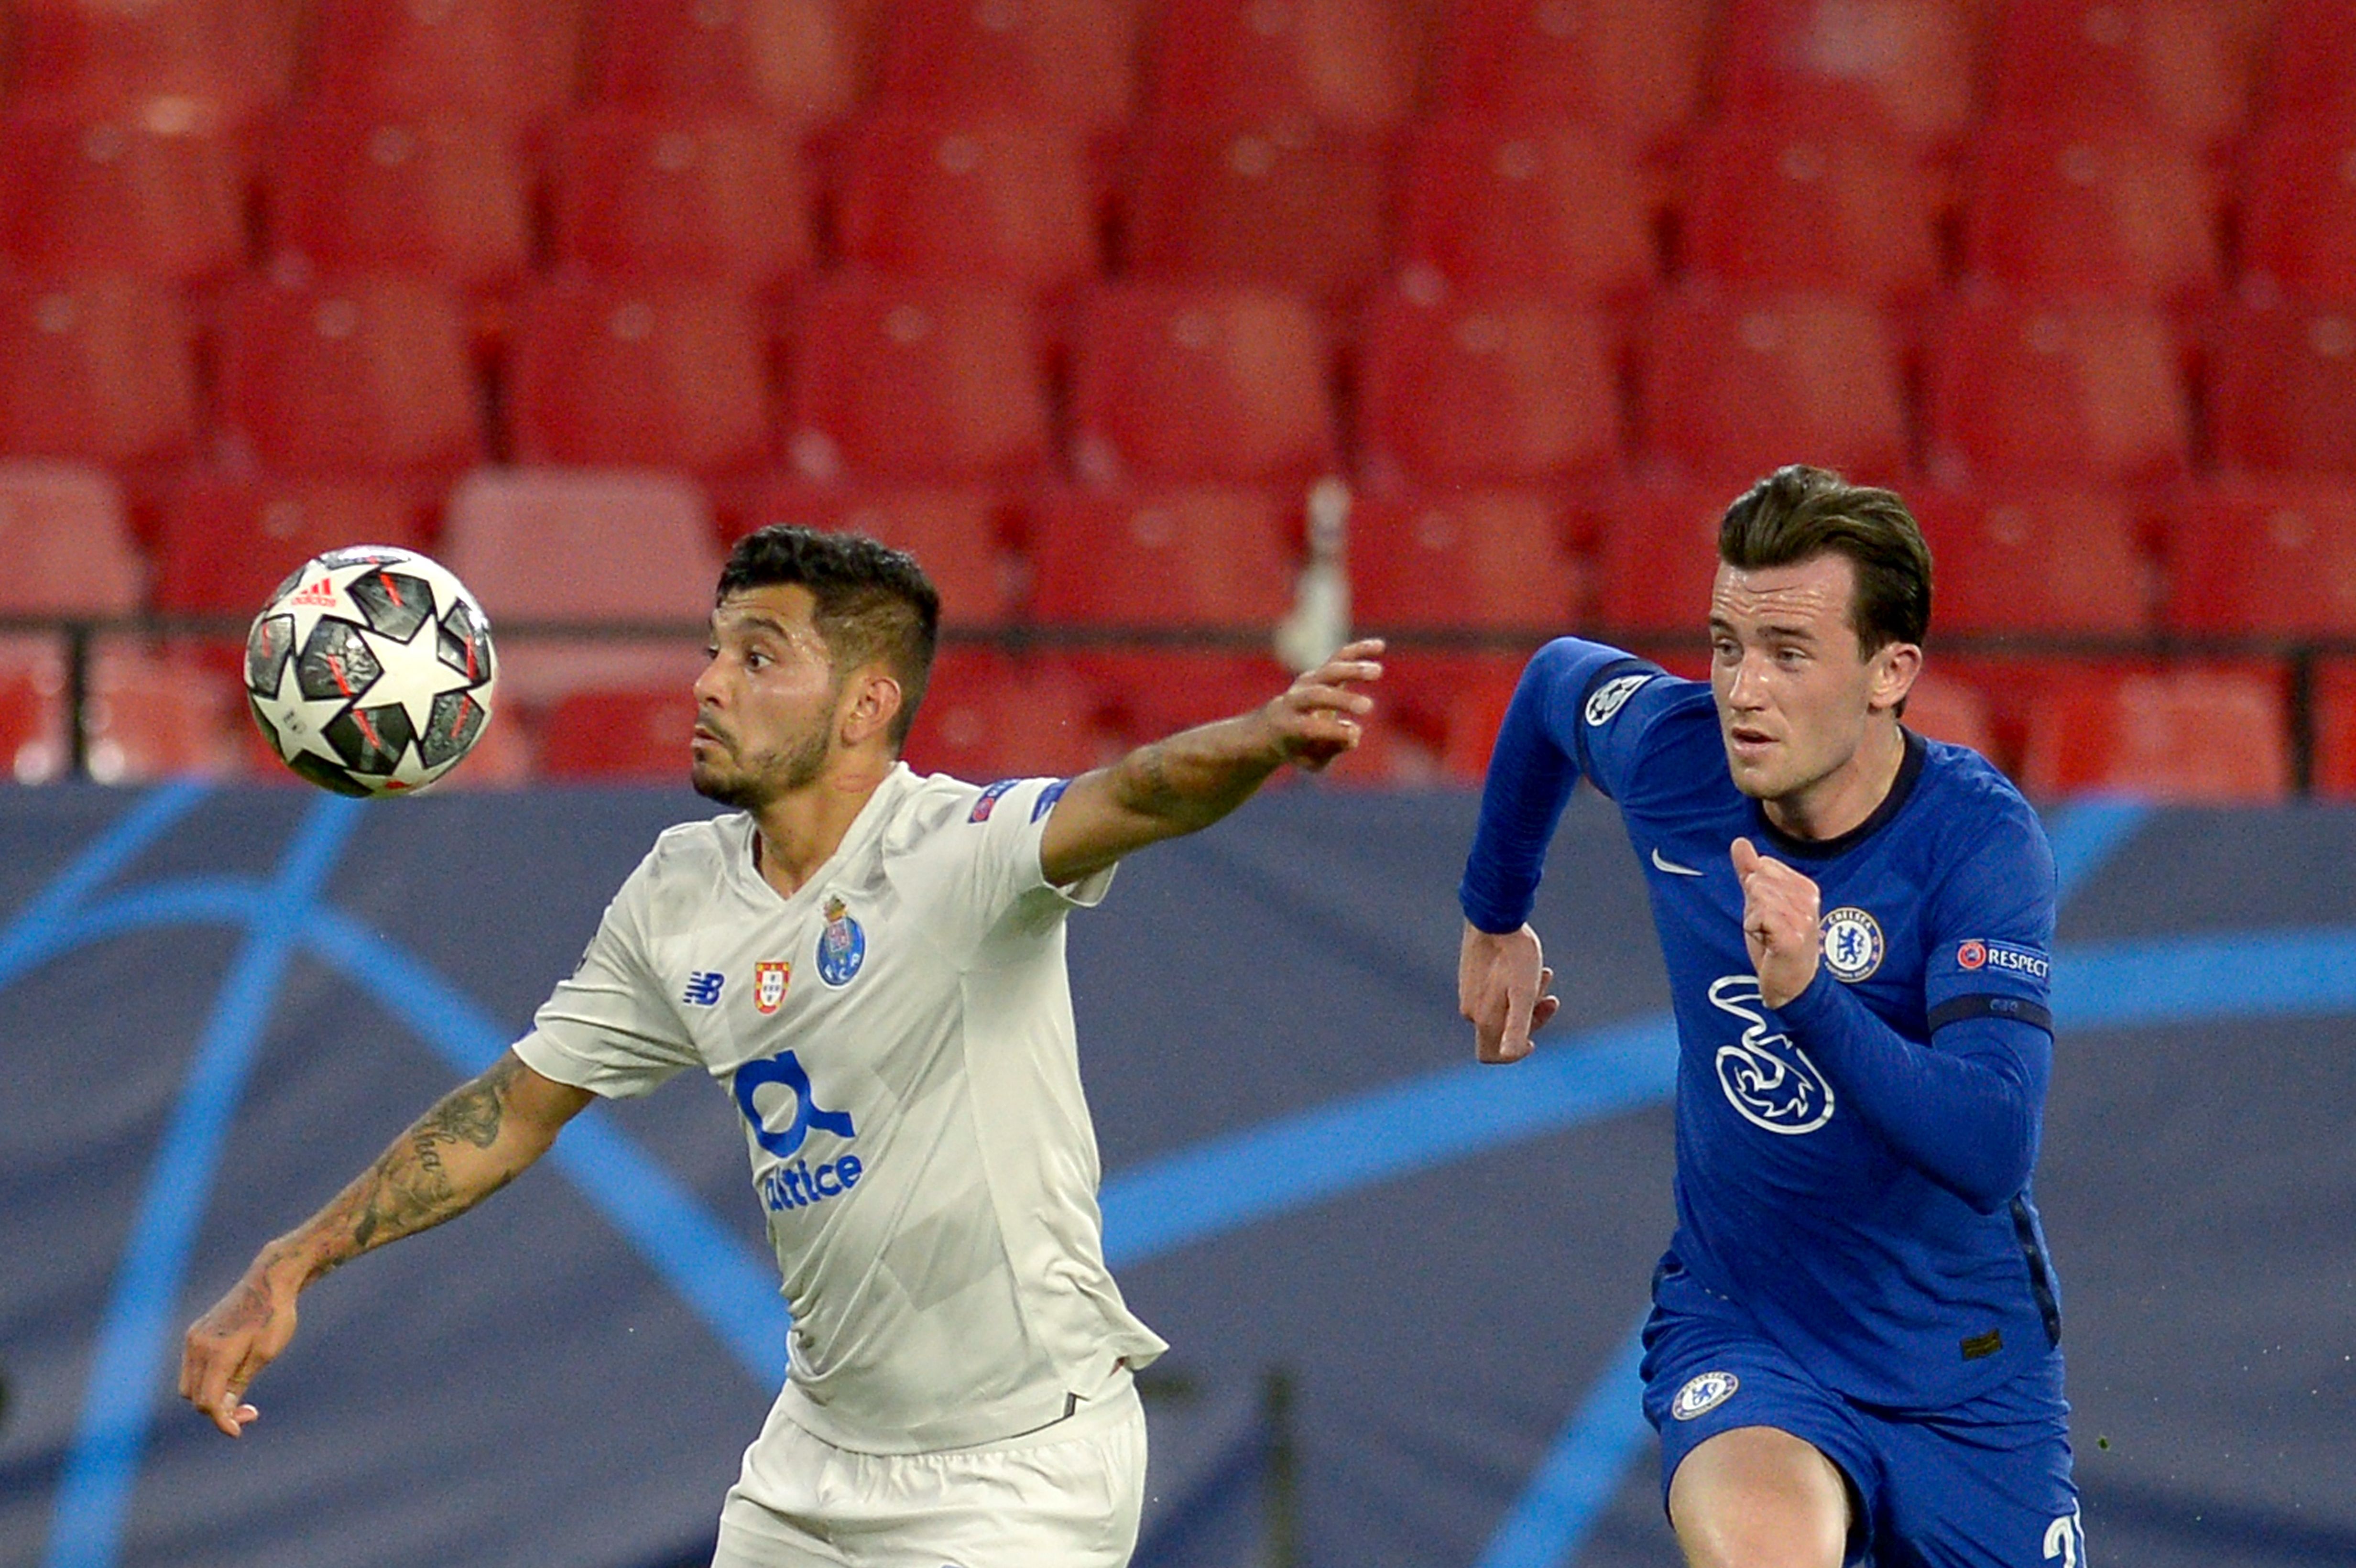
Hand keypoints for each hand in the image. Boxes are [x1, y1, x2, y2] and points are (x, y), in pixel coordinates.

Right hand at [180, 1257, 300, 1436]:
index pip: (208, 1401)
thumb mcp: (265, 1353)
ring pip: (189, 1384)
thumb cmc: (275, 1316)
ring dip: (209, 1395)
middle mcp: (198, 1346)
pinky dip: (207, 1379)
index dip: (222, 1421)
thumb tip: (222, 1411)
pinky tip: (232, 1374)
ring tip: (239, 1393)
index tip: (239, 1430)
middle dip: (217, 1409)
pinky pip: (193, 1367)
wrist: (270, 1281)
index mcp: (217, 1352)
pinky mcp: (195, 1333)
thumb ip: (239, 1383)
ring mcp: (193, 1338)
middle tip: (249, 1409)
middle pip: (195, 1396)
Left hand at [1265, 639, 1383, 770]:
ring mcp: (1307, 682)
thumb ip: (1330, 749)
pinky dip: (1358, 650)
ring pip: (1330, 671)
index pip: (1309, 726)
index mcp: (1287, 726)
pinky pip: (1339, 657)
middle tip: (1368, 707)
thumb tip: (1353, 735)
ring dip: (1353, 670)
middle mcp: (1295, 699)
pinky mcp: (1320, 671)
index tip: (1355, 734)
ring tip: (1377, 671)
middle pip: (1317, 695)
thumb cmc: (1299, 748)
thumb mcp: (1311, 760)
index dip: (1332, 730)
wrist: (1275, 725)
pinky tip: (1380, 645)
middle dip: (1342, 700)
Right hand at [1460, 921, 1559, 1063]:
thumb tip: (1507, 1054)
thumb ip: (1516, 1028)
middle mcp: (1471, 1010)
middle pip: (1502, 1029)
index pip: (1490, 1055)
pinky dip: (1515, 986)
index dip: (1513, 1054)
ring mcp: (1468, 991)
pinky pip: (1494, 991)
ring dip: (1527, 998)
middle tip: (1550, 996)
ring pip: (1501, 1007)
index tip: (1533, 1038)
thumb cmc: (1515, 957)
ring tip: (1545, 975)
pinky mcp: (1470, 975)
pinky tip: (1533, 967)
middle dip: (1530, 1017)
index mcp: (1484, 1019)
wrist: (1495, 917)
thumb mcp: (1524, 995)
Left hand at [1731, 837, 1820, 1008]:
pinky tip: (1768, 943)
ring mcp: (1804, 918)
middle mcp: (1809, 899)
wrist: (1792, 984)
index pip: (1762, 867)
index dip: (1756, 892)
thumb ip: (1749, 871)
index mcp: (1805, 887)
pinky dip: (1754, 930)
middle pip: (1758, 881)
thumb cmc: (1776, 943)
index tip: (1770, 914)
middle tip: (1768, 928)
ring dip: (1753, 920)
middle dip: (1753, 906)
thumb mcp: (1760, 902)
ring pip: (1757, 897)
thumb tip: (1739, 841)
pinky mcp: (1793, 936)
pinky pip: (1759, 916)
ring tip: (1769, 936)